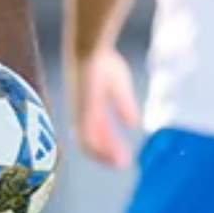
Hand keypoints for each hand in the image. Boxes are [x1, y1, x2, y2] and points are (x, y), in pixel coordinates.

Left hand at [70, 48, 139, 168]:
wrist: (87, 49)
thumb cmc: (102, 61)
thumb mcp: (119, 86)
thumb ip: (124, 105)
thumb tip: (134, 125)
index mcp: (88, 106)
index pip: (96, 131)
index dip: (108, 144)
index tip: (124, 155)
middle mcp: (81, 113)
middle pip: (90, 140)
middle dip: (106, 153)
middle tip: (123, 163)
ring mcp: (79, 113)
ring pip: (87, 142)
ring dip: (103, 155)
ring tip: (120, 162)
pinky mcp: (82, 112)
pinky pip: (87, 137)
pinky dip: (99, 149)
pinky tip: (113, 153)